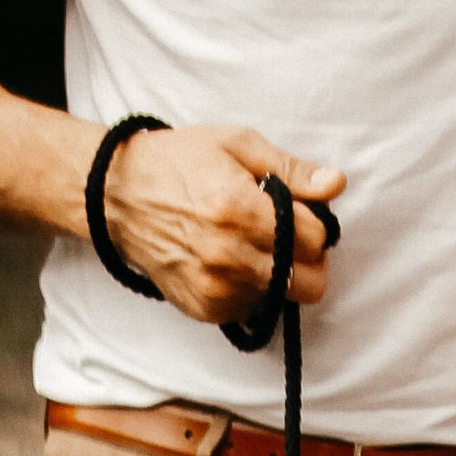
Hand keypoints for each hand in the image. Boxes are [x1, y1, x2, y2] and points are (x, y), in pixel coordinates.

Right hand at [98, 123, 345, 327]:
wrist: (119, 195)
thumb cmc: (180, 162)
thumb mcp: (237, 146)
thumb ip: (291, 171)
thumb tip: (336, 184)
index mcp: (239, 210)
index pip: (315, 240)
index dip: (315, 224)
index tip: (297, 212)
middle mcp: (228, 257)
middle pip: (309, 285)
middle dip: (308, 260)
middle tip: (288, 237)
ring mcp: (215, 288)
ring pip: (282, 298)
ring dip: (276, 273)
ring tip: (248, 242)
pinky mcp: (204, 308)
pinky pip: (251, 309)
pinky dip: (250, 288)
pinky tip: (229, 260)